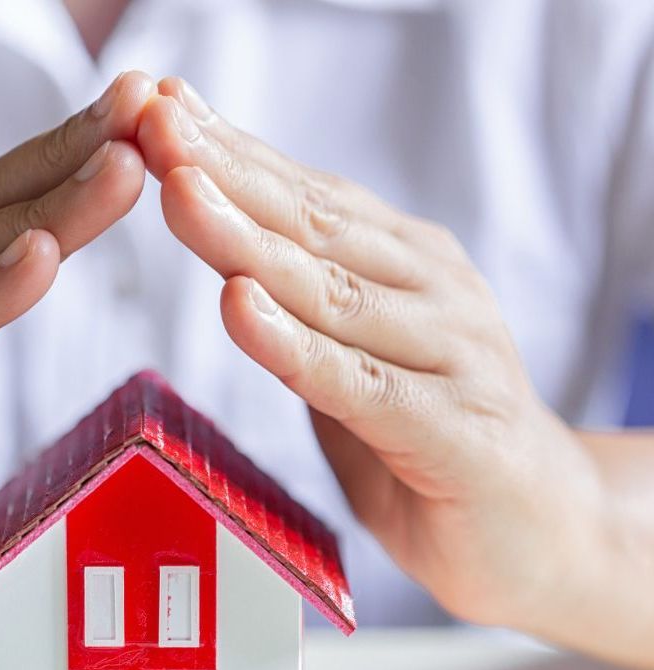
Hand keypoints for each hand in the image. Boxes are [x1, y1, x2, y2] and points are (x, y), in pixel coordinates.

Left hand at [137, 78, 606, 632]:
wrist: (541, 532)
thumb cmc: (434, 445)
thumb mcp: (361, 367)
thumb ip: (313, 320)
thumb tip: (233, 273)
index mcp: (407, 268)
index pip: (308, 198)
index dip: (232, 154)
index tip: (158, 112)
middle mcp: (432, 293)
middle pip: (313, 224)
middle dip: (225, 172)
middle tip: (152, 122)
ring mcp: (451, 355)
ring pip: (329, 290)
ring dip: (247, 239)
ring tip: (180, 191)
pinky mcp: (453, 429)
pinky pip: (358, 382)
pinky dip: (293, 345)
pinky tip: (240, 306)